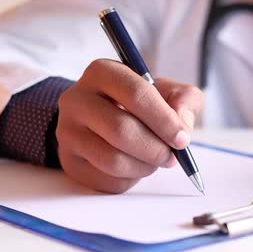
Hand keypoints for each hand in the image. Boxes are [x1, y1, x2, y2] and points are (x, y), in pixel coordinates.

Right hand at [56, 59, 203, 192]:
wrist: (108, 121)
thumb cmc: (143, 105)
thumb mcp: (168, 92)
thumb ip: (184, 100)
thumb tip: (182, 125)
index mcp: (102, 72)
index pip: (136, 94)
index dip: (164, 120)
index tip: (182, 138)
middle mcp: (76, 99)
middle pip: (121, 130)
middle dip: (156, 148)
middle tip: (173, 156)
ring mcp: (68, 131)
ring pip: (113, 159)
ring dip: (145, 166)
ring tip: (155, 160)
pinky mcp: (70, 161)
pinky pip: (107, 179)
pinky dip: (131, 179)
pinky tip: (135, 166)